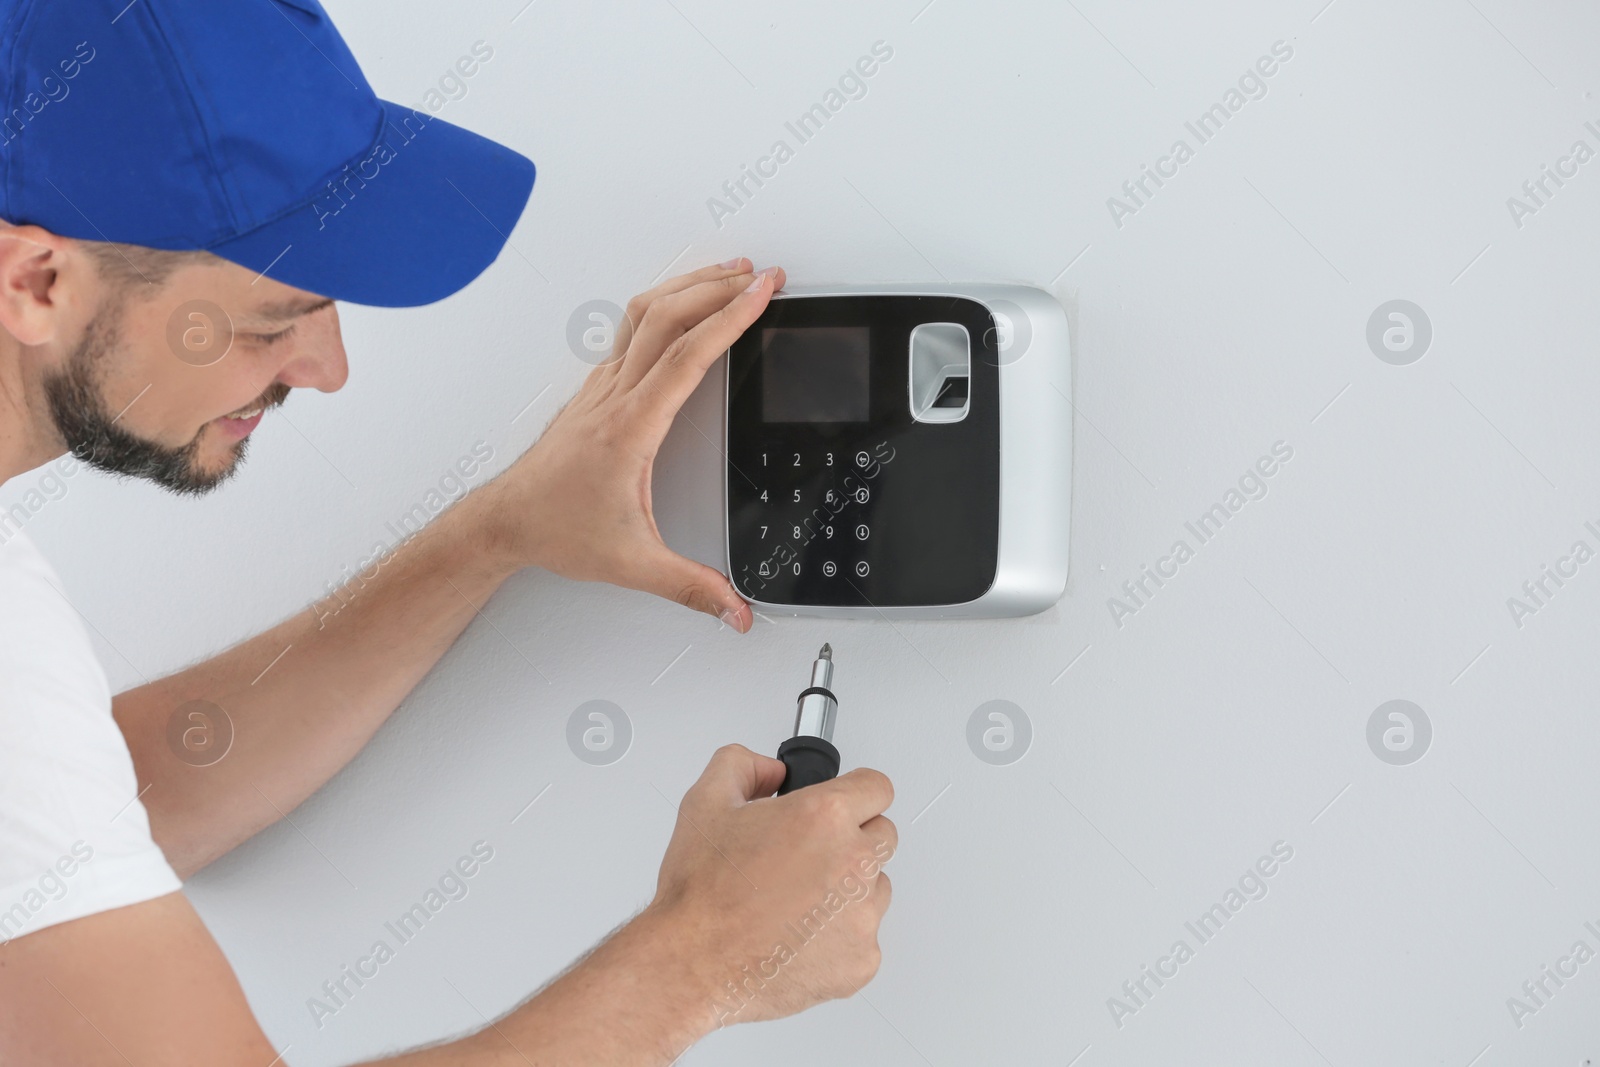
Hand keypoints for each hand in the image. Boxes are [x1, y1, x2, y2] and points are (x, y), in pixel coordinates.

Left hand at [480, 260, 784, 631]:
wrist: (506, 520)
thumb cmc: (555, 528)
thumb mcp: (632, 563)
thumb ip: (690, 587)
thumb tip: (734, 609)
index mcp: (631, 426)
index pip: (689, 354)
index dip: (731, 317)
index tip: (762, 292)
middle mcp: (616, 395)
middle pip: (669, 315)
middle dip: (720, 286)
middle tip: (763, 275)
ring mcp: (604, 386)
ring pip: (645, 312)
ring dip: (690, 285)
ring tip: (729, 274)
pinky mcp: (599, 389)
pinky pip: (634, 328)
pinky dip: (667, 304)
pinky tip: (682, 308)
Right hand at [642, 744, 895, 1029]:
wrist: (691, 965)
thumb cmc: (700, 895)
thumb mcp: (705, 802)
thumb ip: (743, 765)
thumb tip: (772, 772)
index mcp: (825, 817)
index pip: (877, 787)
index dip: (855, 792)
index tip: (843, 805)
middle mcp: (853, 863)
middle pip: (883, 835)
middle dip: (852, 839)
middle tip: (808, 856)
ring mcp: (862, 915)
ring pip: (876, 888)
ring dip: (848, 890)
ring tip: (795, 902)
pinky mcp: (862, 960)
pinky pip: (865, 937)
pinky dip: (839, 938)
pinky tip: (798, 936)